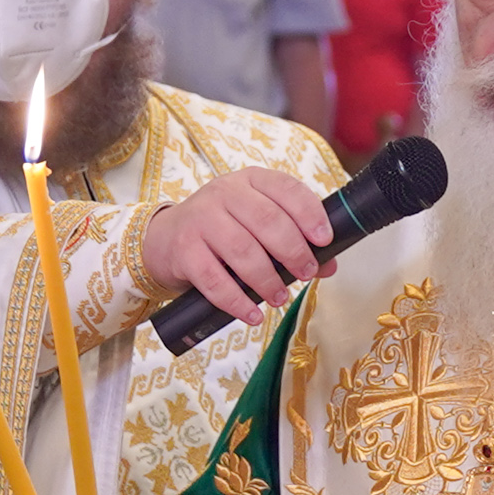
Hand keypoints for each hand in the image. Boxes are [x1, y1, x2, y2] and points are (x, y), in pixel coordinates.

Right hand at [145, 165, 334, 324]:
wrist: (165, 239)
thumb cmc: (222, 231)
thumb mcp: (255, 224)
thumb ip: (292, 239)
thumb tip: (328, 265)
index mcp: (250, 180)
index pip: (286, 189)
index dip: (309, 213)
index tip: (324, 240)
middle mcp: (224, 193)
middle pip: (266, 220)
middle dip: (292, 251)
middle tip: (305, 274)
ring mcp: (201, 220)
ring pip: (242, 251)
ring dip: (267, 280)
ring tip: (279, 297)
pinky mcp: (184, 251)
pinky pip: (215, 281)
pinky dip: (237, 301)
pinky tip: (252, 313)